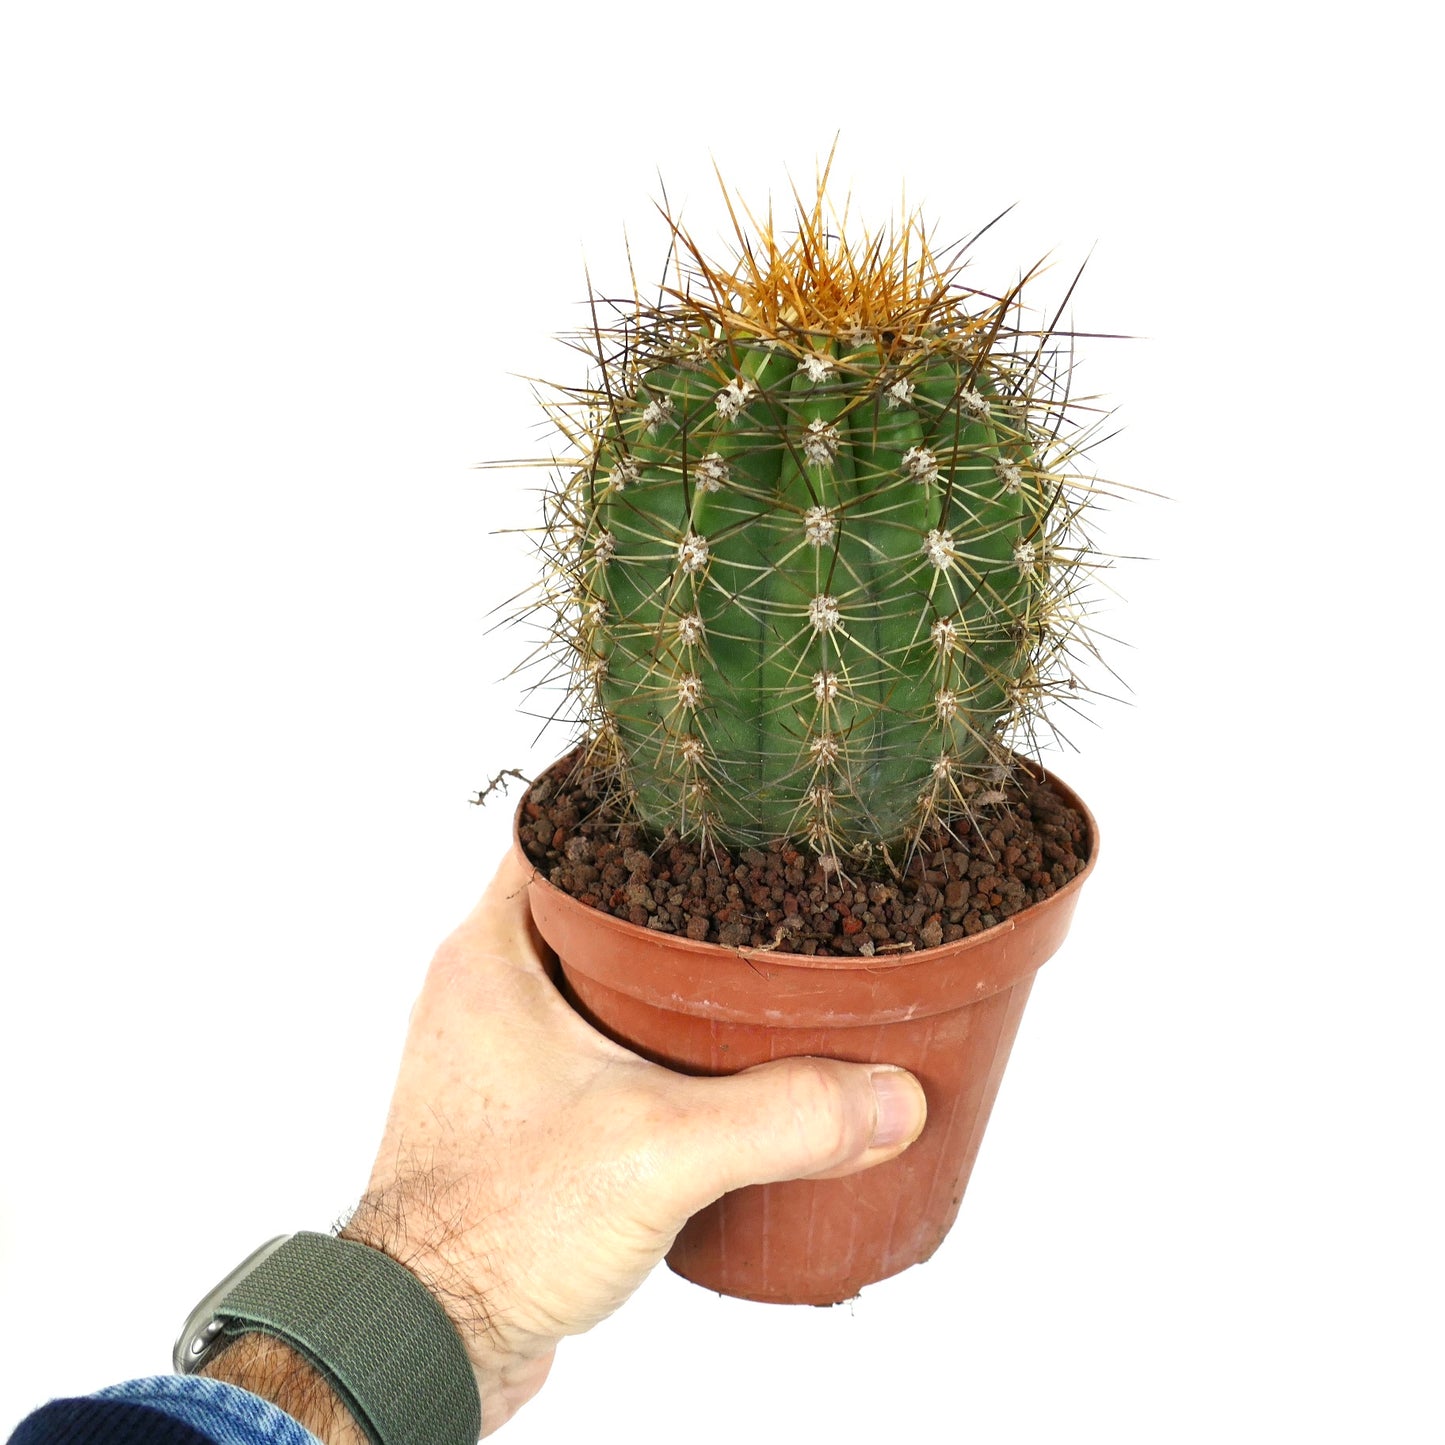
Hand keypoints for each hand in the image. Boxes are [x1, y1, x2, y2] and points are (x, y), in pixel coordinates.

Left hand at [339, 849, 927, 1433]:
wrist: (427, 1341)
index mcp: (493, 956)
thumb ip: (781, 1117)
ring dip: (668, 986)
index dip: (639, 808)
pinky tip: (715, 1077)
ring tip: (752, 980)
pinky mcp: (524, 1121)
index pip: (563, 832)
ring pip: (599, 986)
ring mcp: (502, 1058)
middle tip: (758, 893)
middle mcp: (489, 993)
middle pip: (594, 909)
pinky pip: (599, 1056)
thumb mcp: (657, 1151)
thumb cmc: (490, 1228)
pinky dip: (655, 1054)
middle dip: (677, 902)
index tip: (712, 807)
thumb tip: (887, 1097)